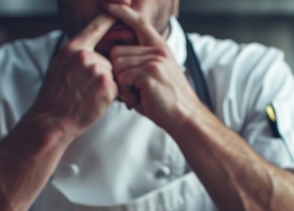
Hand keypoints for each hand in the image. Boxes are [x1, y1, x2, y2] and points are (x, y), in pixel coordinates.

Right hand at [29, 13, 117, 139]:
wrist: (53, 121)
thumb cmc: (56, 97)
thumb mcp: (60, 66)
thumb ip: (76, 54)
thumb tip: (90, 48)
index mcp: (73, 48)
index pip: (95, 26)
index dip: (109, 17)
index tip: (119, 8)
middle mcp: (85, 56)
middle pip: (108, 58)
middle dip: (103, 73)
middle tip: (85, 88)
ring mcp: (97, 70)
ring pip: (113, 73)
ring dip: (106, 85)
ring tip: (88, 96)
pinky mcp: (107, 86)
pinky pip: (118, 87)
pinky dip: (110, 96)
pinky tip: (94, 102)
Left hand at [104, 3, 204, 130]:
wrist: (184, 116)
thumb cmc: (165, 101)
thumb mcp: (154, 75)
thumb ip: (138, 64)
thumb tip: (114, 58)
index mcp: (159, 48)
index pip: (139, 23)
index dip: (123, 13)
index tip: (109, 5)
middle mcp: (157, 50)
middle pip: (117, 53)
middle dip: (119, 75)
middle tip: (135, 90)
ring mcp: (154, 60)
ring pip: (117, 66)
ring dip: (122, 85)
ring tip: (139, 94)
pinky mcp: (149, 72)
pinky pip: (122, 79)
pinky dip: (127, 93)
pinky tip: (141, 99)